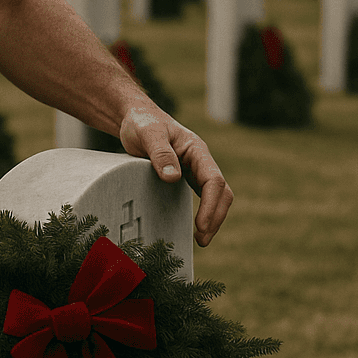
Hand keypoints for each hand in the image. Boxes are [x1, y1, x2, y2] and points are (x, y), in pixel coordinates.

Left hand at [117, 105, 233, 247]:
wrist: (135, 118)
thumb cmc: (142, 123)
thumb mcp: (148, 134)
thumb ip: (160, 153)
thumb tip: (174, 178)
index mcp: (197, 150)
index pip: (214, 180)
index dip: (210, 204)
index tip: (200, 225)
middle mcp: (201, 161)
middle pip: (221, 192)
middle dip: (216, 217)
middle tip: (202, 240)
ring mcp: (195, 169)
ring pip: (215, 196)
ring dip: (213, 218)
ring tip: (201, 240)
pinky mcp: (186, 177)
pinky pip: (202, 196)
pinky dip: (202, 213)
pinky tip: (192, 227)